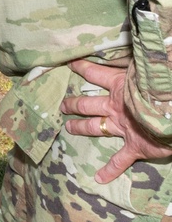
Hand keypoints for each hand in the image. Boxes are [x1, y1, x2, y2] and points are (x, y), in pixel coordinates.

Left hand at [61, 59, 171, 182]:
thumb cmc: (167, 88)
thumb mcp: (152, 70)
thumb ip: (144, 62)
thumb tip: (147, 42)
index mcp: (120, 85)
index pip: (93, 73)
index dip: (80, 67)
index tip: (67, 63)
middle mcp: (116, 106)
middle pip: (87, 104)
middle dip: (72, 104)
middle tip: (61, 105)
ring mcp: (123, 127)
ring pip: (94, 127)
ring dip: (80, 127)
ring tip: (68, 128)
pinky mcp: (135, 146)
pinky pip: (119, 160)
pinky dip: (110, 170)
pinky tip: (100, 179)